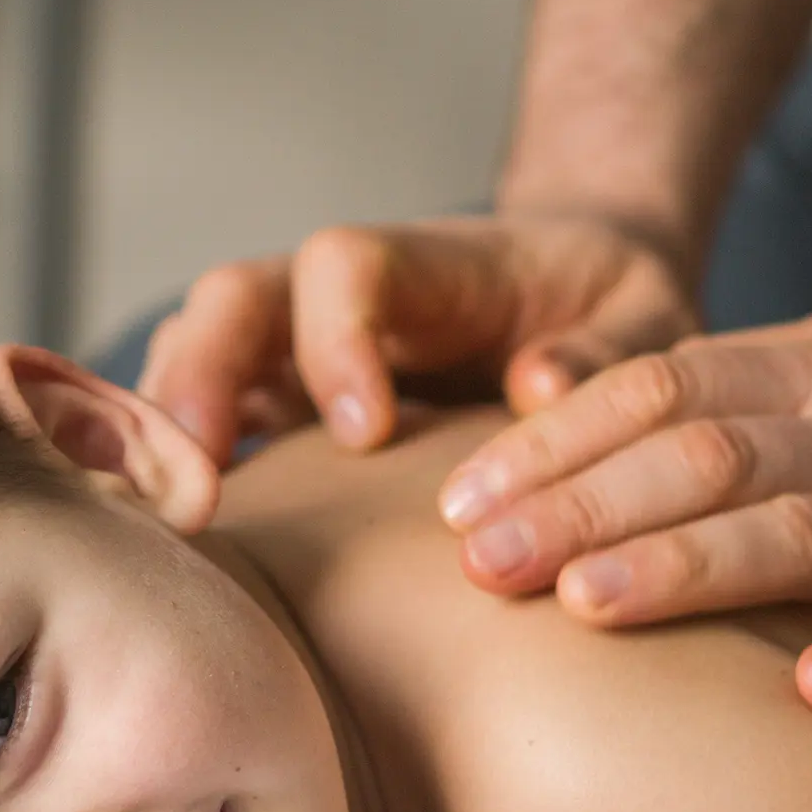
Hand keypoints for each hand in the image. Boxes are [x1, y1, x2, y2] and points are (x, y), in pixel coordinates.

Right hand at [137, 212, 696, 469]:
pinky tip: (192, 546)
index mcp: (430, 265)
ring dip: (169, 430)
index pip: (345, 266)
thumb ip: (605, 352)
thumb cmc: (607, 313)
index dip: (336, 341)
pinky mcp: (288, 408)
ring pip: (200, 359)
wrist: (578, 301)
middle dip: (202, 379)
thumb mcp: (644, 322)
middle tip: (198, 478)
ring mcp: (302, 351)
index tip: (365, 433)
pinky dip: (185, 471)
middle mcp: (343, 300)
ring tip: (168, 525)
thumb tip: (538, 387)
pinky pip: (212, 424)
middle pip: (237, 301)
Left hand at [438, 297, 811, 714]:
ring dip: (692, 570)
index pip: (663, 391)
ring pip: (808, 532)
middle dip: (583, 510)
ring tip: (587, 607)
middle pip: (711, 458)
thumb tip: (546, 391)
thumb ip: (713, 383)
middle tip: (478, 565)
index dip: (554, 446)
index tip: (461, 504)